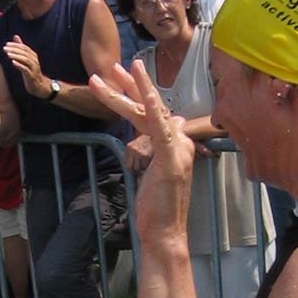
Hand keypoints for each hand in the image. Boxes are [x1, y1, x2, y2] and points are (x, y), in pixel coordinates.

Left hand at [3, 38, 47, 96]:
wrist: (39, 85)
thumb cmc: (31, 71)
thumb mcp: (26, 58)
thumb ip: (21, 48)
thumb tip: (15, 36)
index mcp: (33, 55)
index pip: (24, 48)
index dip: (16, 45)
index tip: (7, 44)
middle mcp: (34, 60)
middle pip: (25, 53)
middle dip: (14, 50)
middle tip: (5, 48)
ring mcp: (34, 68)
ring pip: (25, 60)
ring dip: (16, 56)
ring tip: (8, 54)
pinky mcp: (31, 76)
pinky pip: (26, 70)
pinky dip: (20, 65)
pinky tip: (13, 63)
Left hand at [89, 61, 193, 244]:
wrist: (166, 232)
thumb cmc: (156, 208)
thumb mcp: (153, 175)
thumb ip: (154, 154)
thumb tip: (157, 140)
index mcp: (176, 146)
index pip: (155, 114)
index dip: (137, 97)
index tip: (118, 82)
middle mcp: (181, 143)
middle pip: (153, 107)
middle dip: (133, 84)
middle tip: (117, 65)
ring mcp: (179, 150)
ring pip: (152, 112)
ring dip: (132, 88)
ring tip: (116, 69)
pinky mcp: (172, 159)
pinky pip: (160, 127)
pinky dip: (153, 107)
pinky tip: (146, 91)